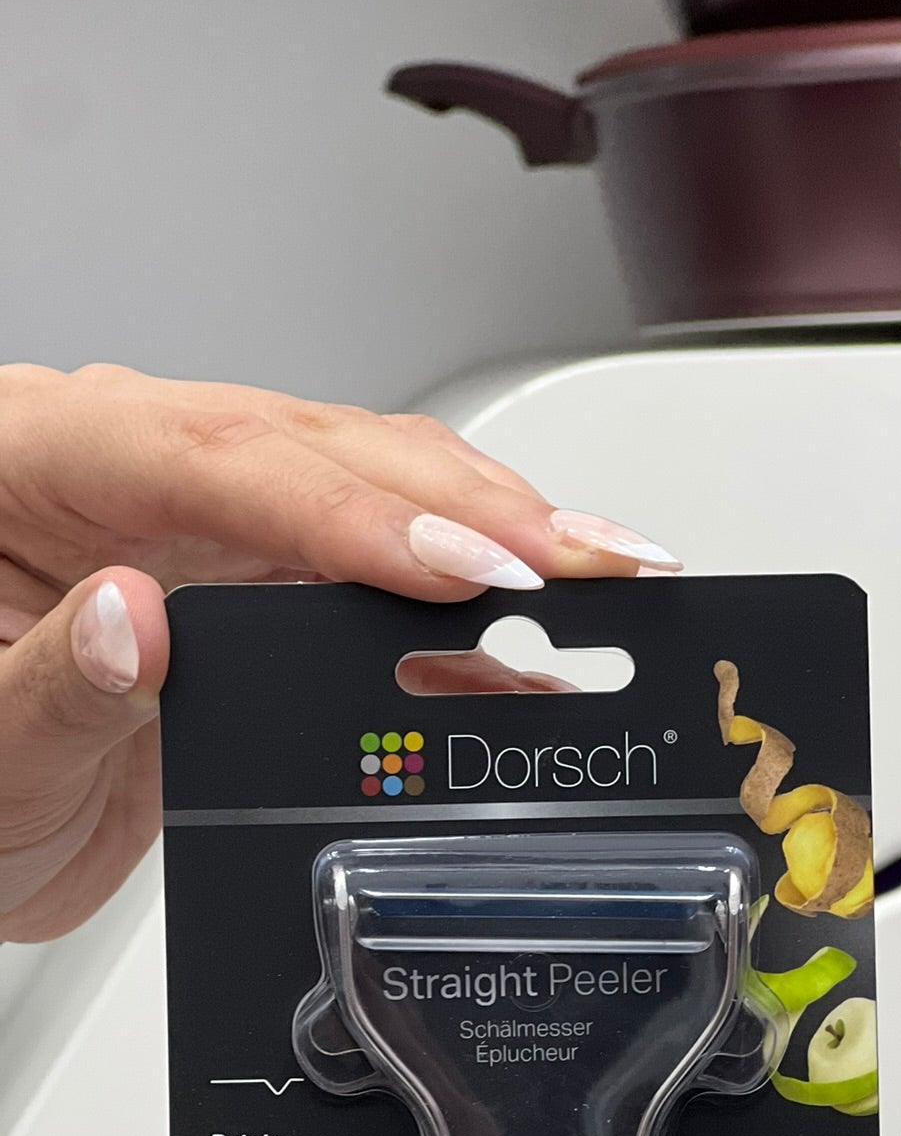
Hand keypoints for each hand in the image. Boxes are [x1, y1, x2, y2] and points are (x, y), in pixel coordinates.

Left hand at [0, 363, 681, 939]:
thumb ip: (47, 685)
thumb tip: (135, 620)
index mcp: (34, 453)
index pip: (214, 453)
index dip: (351, 507)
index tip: (456, 563)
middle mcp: (127, 468)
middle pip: (321, 450)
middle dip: (470, 506)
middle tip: (585, 561)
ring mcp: (196, 525)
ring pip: (368, 493)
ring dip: (494, 536)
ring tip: (607, 576)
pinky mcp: (248, 590)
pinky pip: (369, 581)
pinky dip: (462, 618)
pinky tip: (542, 641)